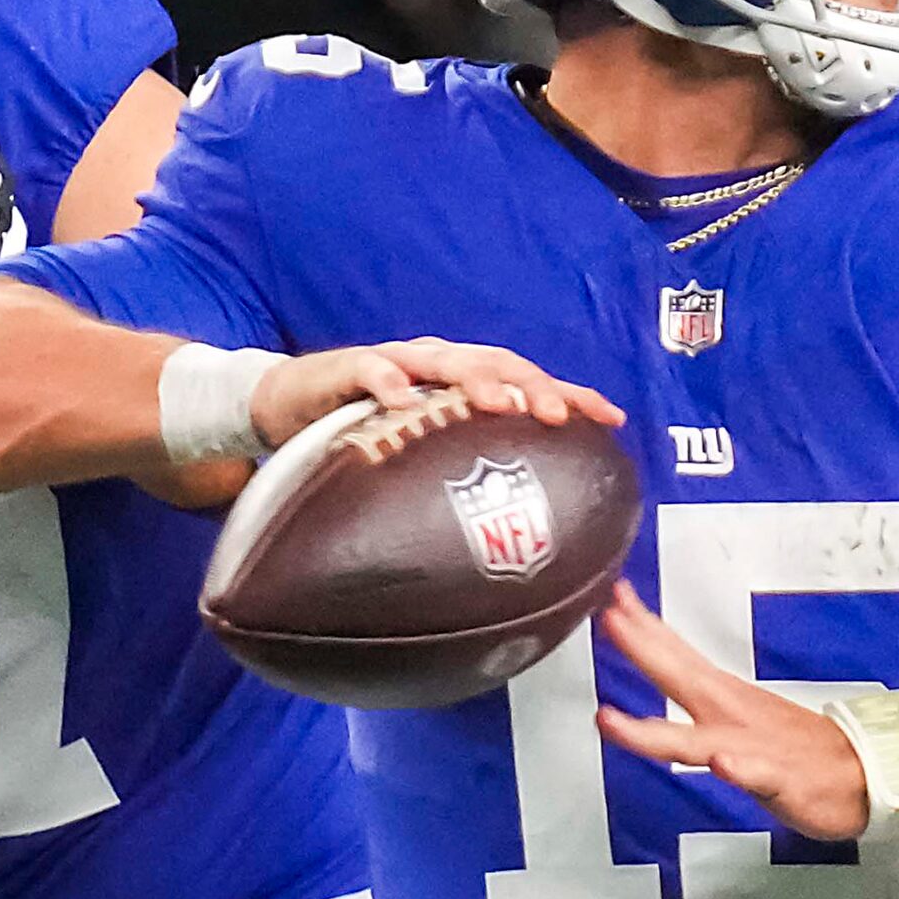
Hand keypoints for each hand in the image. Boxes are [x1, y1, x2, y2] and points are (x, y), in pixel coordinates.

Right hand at [248, 339, 624, 449]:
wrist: (286, 401)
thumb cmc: (361, 430)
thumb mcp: (417, 450)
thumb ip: (457, 474)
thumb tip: (512, 536)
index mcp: (462, 382)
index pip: (525, 380)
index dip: (570, 393)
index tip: (612, 418)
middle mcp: (436, 364)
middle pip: (496, 364)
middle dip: (531, 385)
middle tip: (558, 415)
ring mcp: (395, 363)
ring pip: (444, 362)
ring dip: (475, 379)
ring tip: (500, 403)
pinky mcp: (348, 369)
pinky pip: (372, 372)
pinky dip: (390, 383)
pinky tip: (404, 404)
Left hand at [594, 580, 871, 840]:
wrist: (864, 775)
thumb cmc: (796, 746)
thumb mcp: (739, 706)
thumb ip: (697, 684)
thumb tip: (662, 657)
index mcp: (722, 696)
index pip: (675, 652)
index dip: (641, 625)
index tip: (614, 594)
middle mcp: (730, 715)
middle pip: (678, 678)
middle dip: (643, 649)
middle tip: (613, 618)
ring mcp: (752, 747)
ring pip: (693, 741)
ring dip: (651, 732)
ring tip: (613, 721)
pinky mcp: (780, 781)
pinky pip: (757, 777)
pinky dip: (739, 770)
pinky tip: (723, 765)